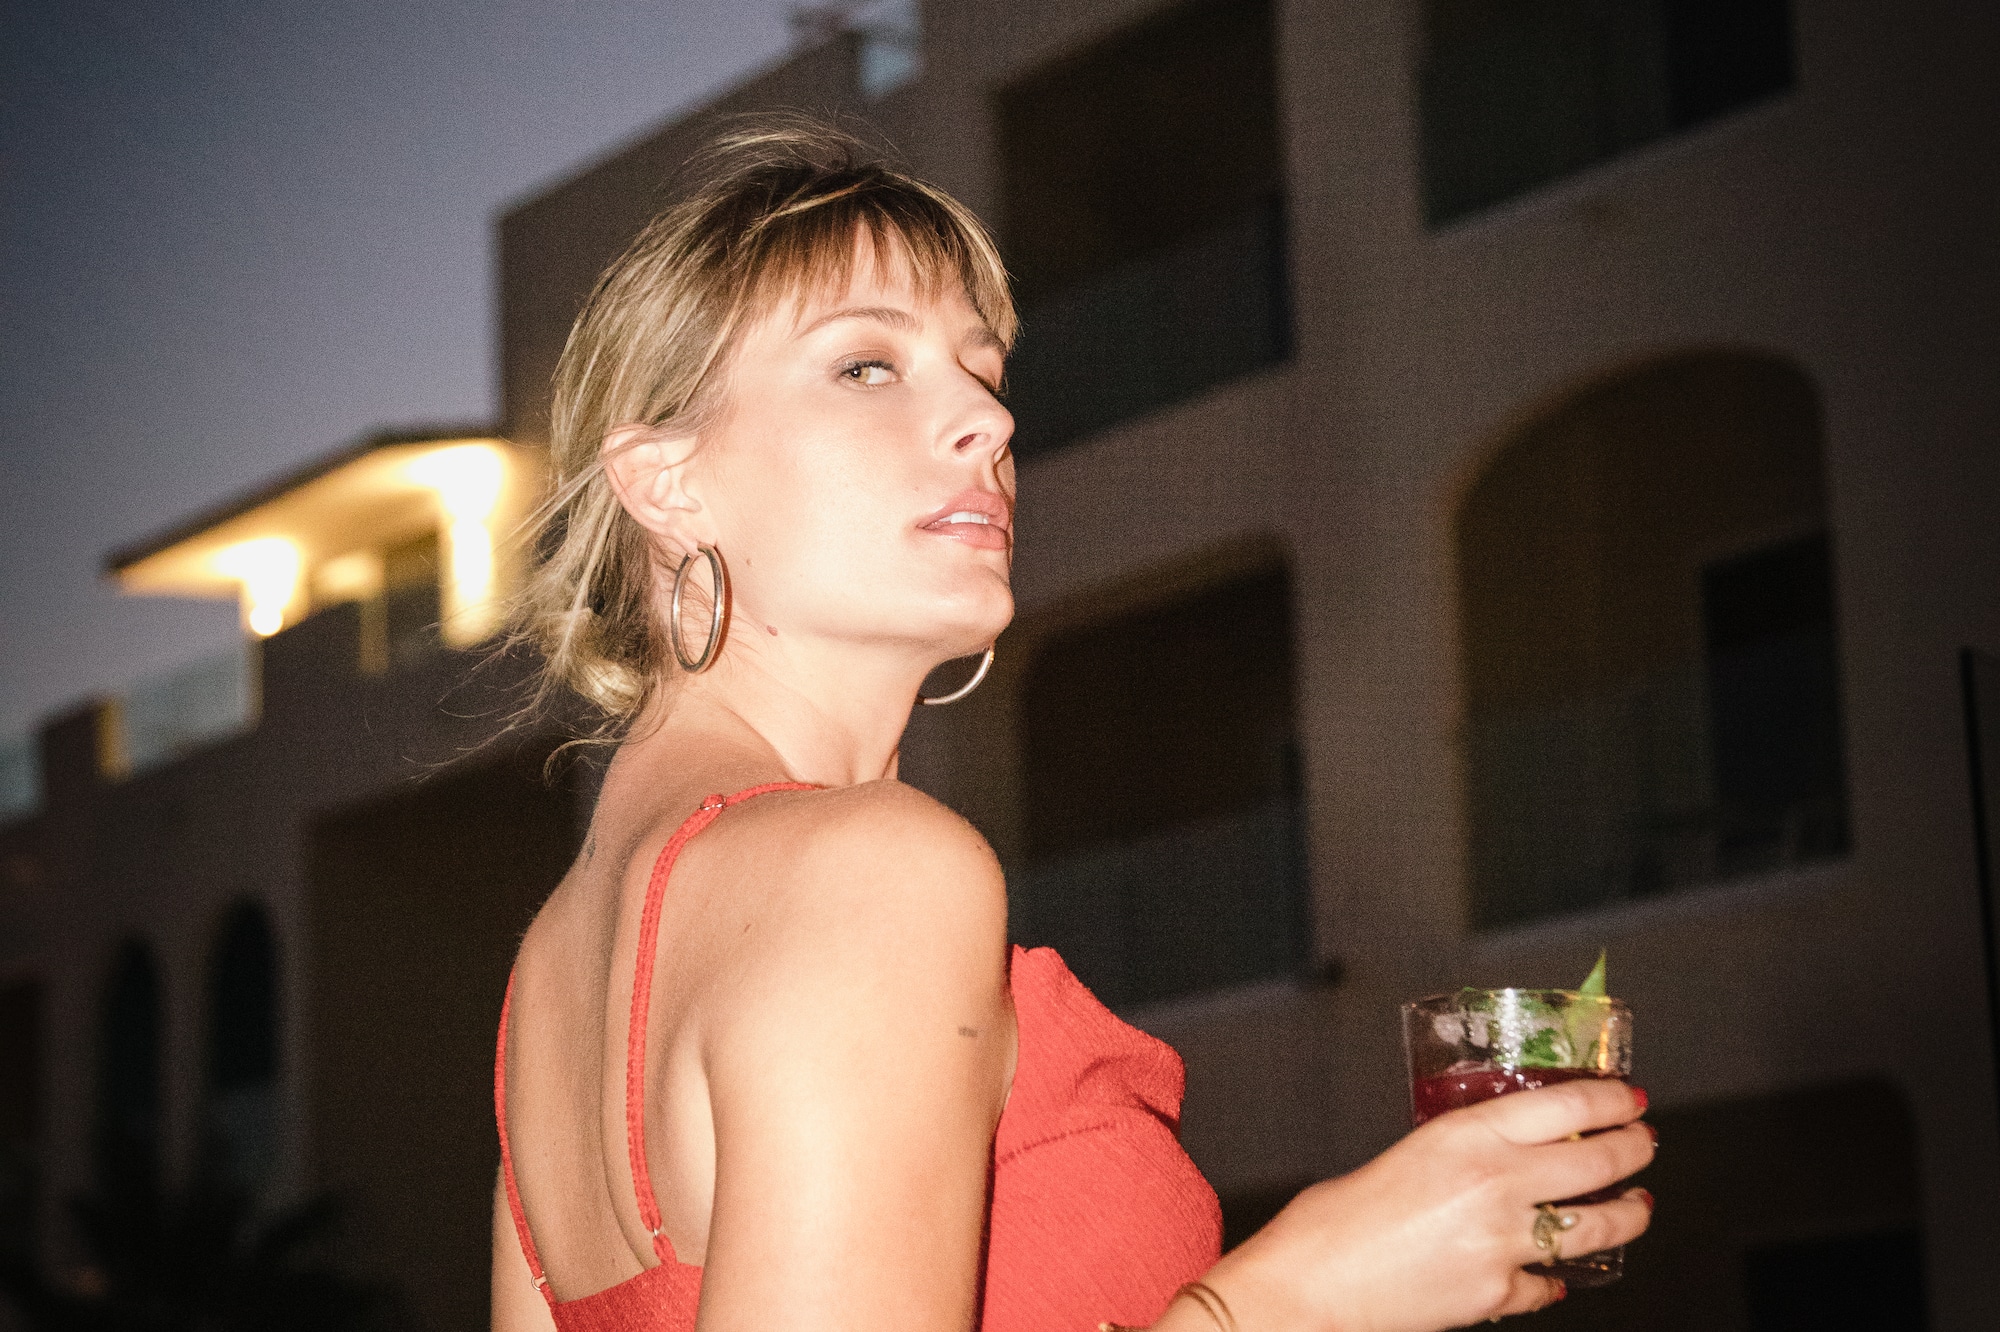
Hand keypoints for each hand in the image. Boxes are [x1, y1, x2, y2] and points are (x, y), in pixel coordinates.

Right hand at [1197, 1080, 1653, 1331]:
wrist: (1308, 1291)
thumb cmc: (1330, 1223)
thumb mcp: (1401, 1155)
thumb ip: (1455, 1152)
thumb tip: (1491, 1158)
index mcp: (1465, 1135)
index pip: (1568, 1103)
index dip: (1611, 1097)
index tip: (1629, 1096)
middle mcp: (1497, 1184)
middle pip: (1600, 1160)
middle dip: (1635, 1149)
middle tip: (1644, 1143)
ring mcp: (1506, 1244)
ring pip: (1598, 1226)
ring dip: (1628, 1214)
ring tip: (1636, 1207)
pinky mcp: (1499, 1293)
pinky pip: (1548, 1283)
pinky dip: (1555, 1277)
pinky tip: (1554, 1273)